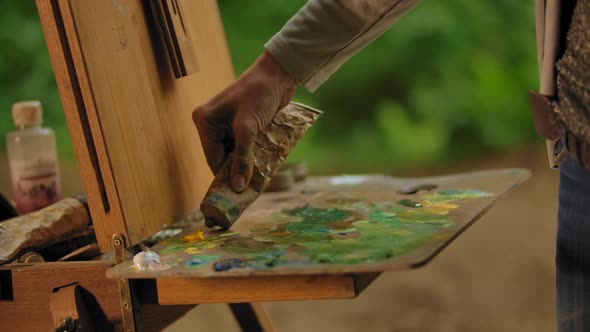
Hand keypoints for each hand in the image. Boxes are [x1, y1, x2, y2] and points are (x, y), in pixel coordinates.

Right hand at [193, 51, 296, 191]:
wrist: (279, 74)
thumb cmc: (259, 94)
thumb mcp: (247, 128)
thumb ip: (242, 158)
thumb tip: (237, 187)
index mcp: (204, 121)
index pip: (212, 158)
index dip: (224, 177)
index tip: (236, 196)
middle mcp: (211, 123)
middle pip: (222, 158)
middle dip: (236, 171)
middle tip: (250, 189)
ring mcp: (226, 124)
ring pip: (233, 154)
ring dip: (246, 164)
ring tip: (259, 179)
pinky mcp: (240, 125)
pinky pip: (243, 147)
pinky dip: (251, 155)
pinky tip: (262, 165)